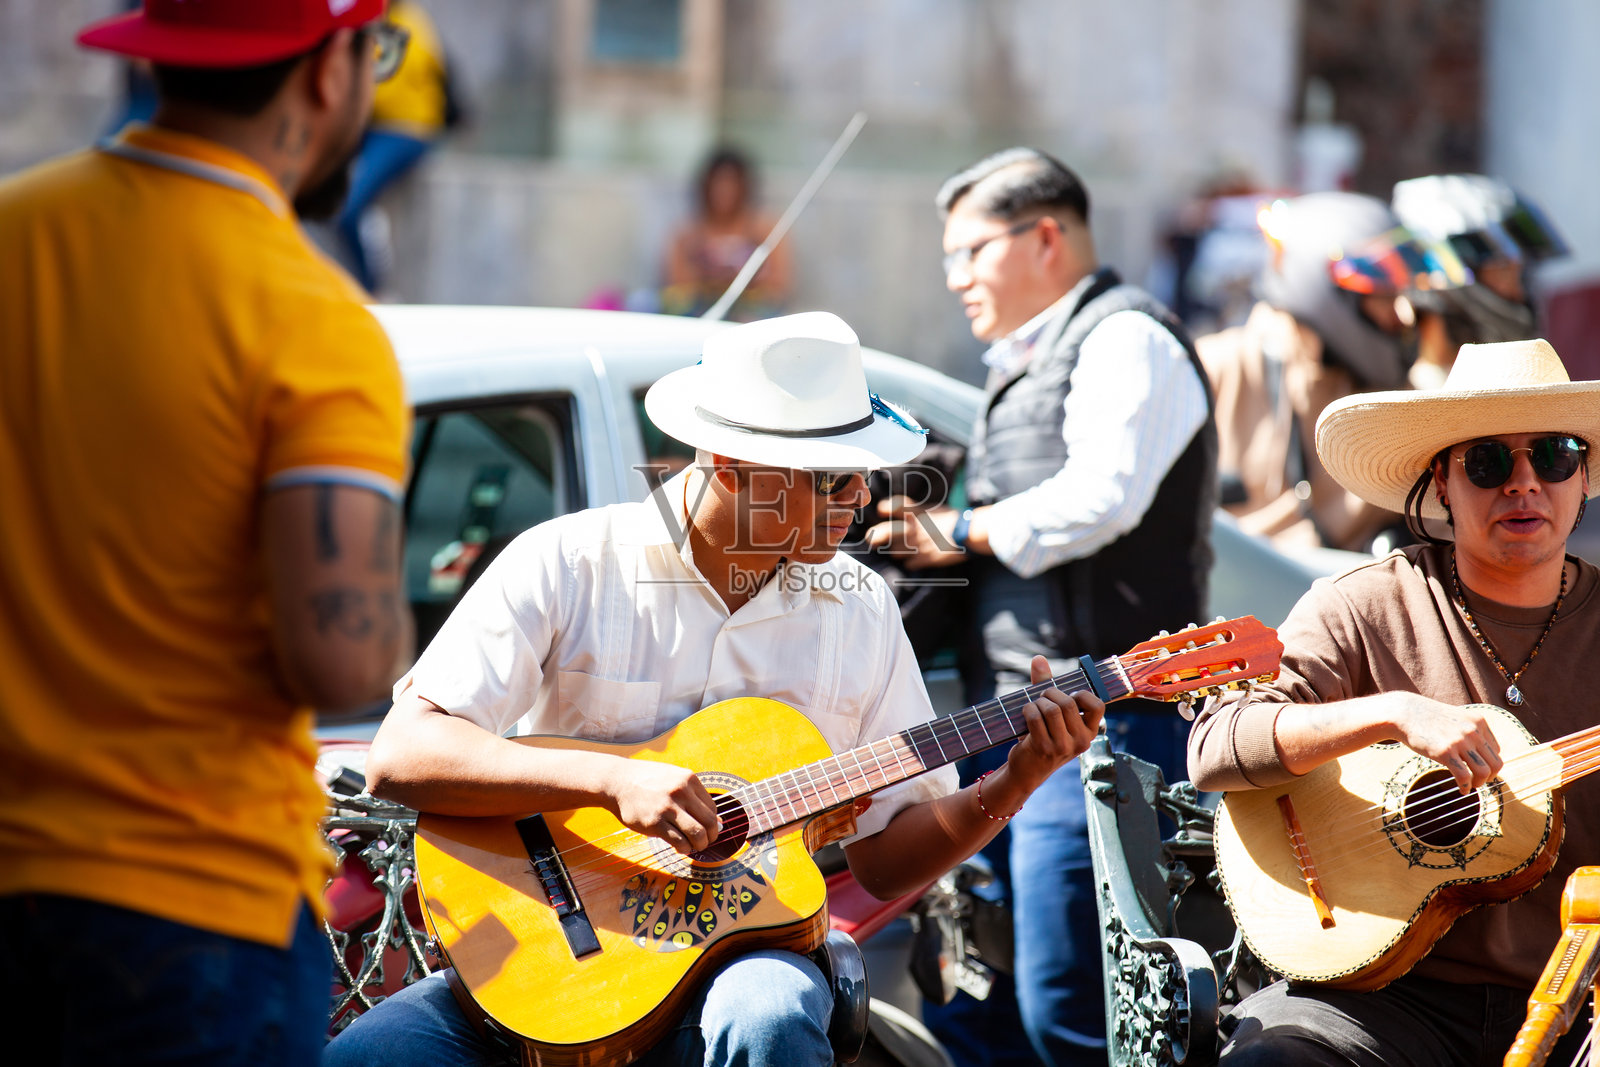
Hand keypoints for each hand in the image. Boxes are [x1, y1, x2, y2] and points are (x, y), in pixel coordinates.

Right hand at [607, 760, 720, 855]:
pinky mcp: (655, 823)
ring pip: (697, 834)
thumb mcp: (673, 778)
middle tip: (705, 842)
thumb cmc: (647, 781)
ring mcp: (668, 808)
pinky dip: (684, 848)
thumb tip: (717, 822)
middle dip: (711, 837)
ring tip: (693, 847)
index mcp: (689, 779)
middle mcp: (681, 792)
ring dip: (699, 845)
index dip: (712, 822)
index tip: (707, 830)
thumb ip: (693, 796)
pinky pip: (679, 841)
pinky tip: (680, 847)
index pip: (713, 808)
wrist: (617, 781)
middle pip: (709, 822)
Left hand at [862, 499, 964, 569]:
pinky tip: (913, 561)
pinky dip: (910, 563)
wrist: (967, 533)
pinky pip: (909, 564)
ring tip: (899, 551)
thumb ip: (918, 511)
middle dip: (875, 536)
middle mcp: (913, 528)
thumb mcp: (935, 509)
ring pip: (895, 551)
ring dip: (896, 551)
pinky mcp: (924, 559)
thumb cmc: (954, 519)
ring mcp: (917, 544)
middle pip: (886, 532)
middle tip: (871, 540)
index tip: (881, 511)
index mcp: (917, 512)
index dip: (885, 507)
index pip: (895, 505)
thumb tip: (907, 514)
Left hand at [984, 656, 1105, 813]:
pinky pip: (1035, 717)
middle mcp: (1081, 741)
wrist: (1027, 769)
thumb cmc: (1042, 736)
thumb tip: (1039, 658)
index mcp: (1089, 732)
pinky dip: (1027, 710)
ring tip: (1033, 707)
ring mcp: (1063, 747)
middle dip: (1049, 693)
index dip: (1080, 695)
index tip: (1068, 698)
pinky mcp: (1044, 749)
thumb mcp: (1052, 714)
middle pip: (1067, 703)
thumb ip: (1047, 684)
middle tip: (1041, 697)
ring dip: (1037, 702)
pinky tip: (1025, 714)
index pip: (1097, 706)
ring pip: (1051, 709)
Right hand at [1391, 695, 1502, 792]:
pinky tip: (1461, 790)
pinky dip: (1465, 787)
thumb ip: (1470, 731)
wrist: (1404, 712)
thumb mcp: (1456, 718)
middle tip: (1478, 781)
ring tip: (1471, 785)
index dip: (1489, 763)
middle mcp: (1473, 731)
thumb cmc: (1427, 717)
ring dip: (1480, 783)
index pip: (1496, 750)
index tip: (1478, 769)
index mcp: (1478, 722)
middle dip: (1490, 777)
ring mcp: (1459, 742)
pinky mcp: (1445, 752)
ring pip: (1484, 772)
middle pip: (1496, 763)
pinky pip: (1464, 776)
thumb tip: (1480, 754)